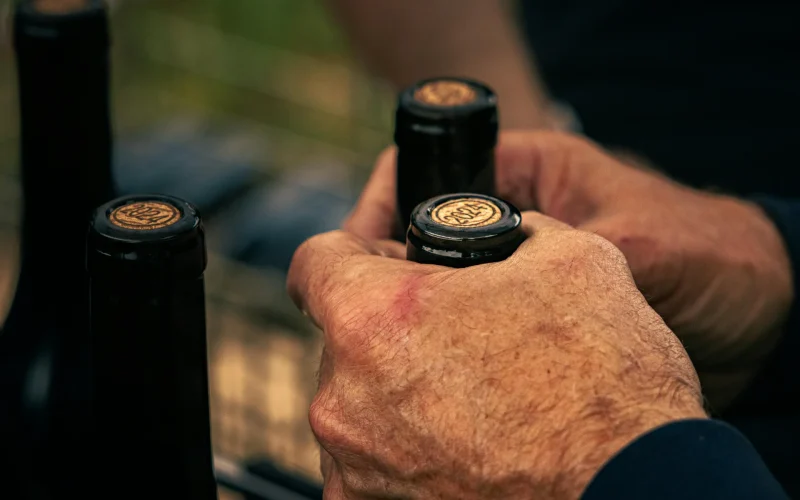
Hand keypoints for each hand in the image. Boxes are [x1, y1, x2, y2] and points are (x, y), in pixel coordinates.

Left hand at [288, 216, 705, 498]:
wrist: (641, 489)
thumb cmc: (607, 383)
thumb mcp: (572, 260)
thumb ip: (513, 232)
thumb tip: (509, 234)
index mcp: (373, 318)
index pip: (315, 261)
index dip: (355, 251)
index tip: (388, 265)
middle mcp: (343, 399)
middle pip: (341, 337)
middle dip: (389, 327)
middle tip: (454, 334)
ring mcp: (356, 469)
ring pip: (358, 401)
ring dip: (397, 390)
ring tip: (473, 395)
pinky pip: (374, 461)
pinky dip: (407, 448)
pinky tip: (469, 443)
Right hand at [344, 132, 793, 409]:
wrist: (756, 311)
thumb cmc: (712, 253)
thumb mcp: (645, 244)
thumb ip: (575, 255)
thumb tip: (500, 290)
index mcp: (527, 173)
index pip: (425, 171)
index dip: (381, 206)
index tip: (357, 257)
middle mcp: (510, 219)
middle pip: (418, 236)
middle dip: (389, 276)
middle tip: (369, 319)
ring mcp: (513, 272)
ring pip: (438, 288)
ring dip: (415, 317)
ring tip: (398, 355)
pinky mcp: (524, 319)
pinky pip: (468, 329)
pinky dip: (448, 350)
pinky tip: (438, 379)